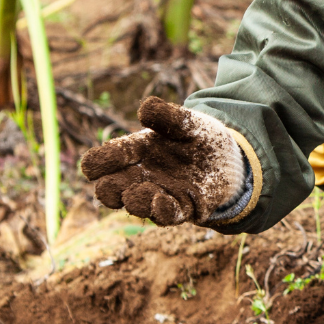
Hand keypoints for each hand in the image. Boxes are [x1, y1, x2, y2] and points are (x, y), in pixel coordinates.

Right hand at [79, 96, 244, 225]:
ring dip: (134, 200)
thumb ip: (167, 116)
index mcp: (134, 151)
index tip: (94, 165)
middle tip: (109, 186)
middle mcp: (140, 176)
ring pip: (135, 203)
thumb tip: (145, 108)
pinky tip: (160, 201)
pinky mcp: (182, 208)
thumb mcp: (186, 122)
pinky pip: (167, 214)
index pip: (104, 160)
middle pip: (110, 188)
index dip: (98, 162)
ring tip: (136, 193)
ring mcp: (159, 193)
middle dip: (107, 189)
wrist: (229, 160)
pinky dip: (161, 210)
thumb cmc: (199, 138)